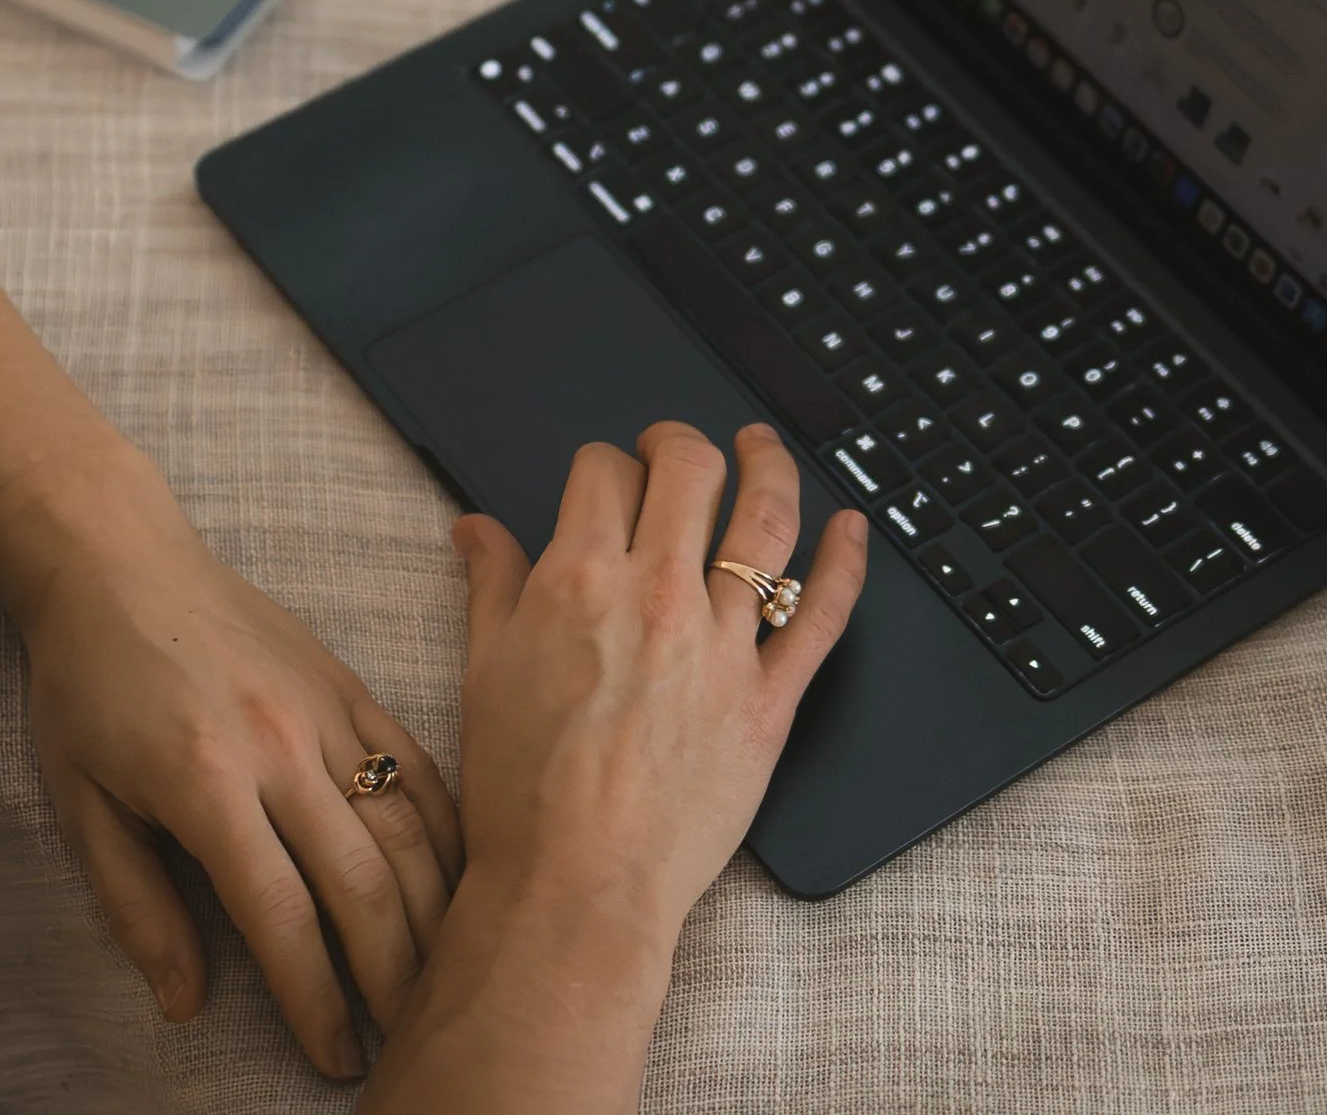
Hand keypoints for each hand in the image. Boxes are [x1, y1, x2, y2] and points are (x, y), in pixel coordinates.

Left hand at [21, 495, 461, 1079]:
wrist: (120, 563)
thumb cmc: (87, 688)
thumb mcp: (80, 805)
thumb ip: (137, 907)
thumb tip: (187, 1003)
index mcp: (207, 782)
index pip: (282, 916)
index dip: (315, 1000)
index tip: (333, 1055)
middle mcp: (283, 747)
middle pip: (365, 882)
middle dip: (393, 973)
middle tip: (405, 1034)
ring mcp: (331, 711)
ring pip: (410, 828)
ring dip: (433, 913)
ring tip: (442, 976)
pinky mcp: (355, 686)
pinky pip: (423, 767)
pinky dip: (447, 833)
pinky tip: (457, 884)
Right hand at [362, 421, 865, 1109]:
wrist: (576, 885)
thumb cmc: (522, 792)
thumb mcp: (486, 672)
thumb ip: (492, 585)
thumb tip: (476, 528)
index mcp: (580, 581)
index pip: (604, 474)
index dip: (605, 462)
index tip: (607, 472)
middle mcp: (659, 597)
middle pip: (690, 473)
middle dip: (681, 442)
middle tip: (677, 447)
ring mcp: (725, 644)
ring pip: (765, 522)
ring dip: (768, 467)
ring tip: (763, 447)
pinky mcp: (771, 697)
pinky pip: (823, 613)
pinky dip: (845, 561)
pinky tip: (850, 527)